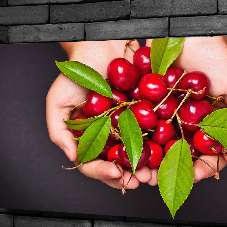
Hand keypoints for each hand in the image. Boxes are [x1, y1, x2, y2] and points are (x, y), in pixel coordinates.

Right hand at [46, 40, 152, 189]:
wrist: (102, 45)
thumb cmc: (76, 73)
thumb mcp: (58, 102)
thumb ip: (59, 132)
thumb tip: (72, 157)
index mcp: (90, 140)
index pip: (94, 165)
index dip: (103, 173)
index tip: (116, 174)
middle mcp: (110, 137)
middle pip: (120, 165)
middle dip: (131, 176)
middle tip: (142, 180)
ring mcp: (130, 128)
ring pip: (140, 155)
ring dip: (149, 167)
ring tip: (155, 174)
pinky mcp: (148, 116)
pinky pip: (156, 134)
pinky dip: (162, 145)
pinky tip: (168, 152)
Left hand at [146, 36, 226, 183]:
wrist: (190, 32)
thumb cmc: (220, 58)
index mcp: (210, 125)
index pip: (208, 155)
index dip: (204, 168)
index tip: (198, 175)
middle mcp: (188, 124)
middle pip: (180, 155)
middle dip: (172, 171)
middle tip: (165, 181)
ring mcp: (167, 116)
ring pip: (159, 146)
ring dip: (152, 162)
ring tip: (144, 172)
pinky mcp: (148, 105)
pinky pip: (143, 127)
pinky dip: (137, 140)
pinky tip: (131, 151)